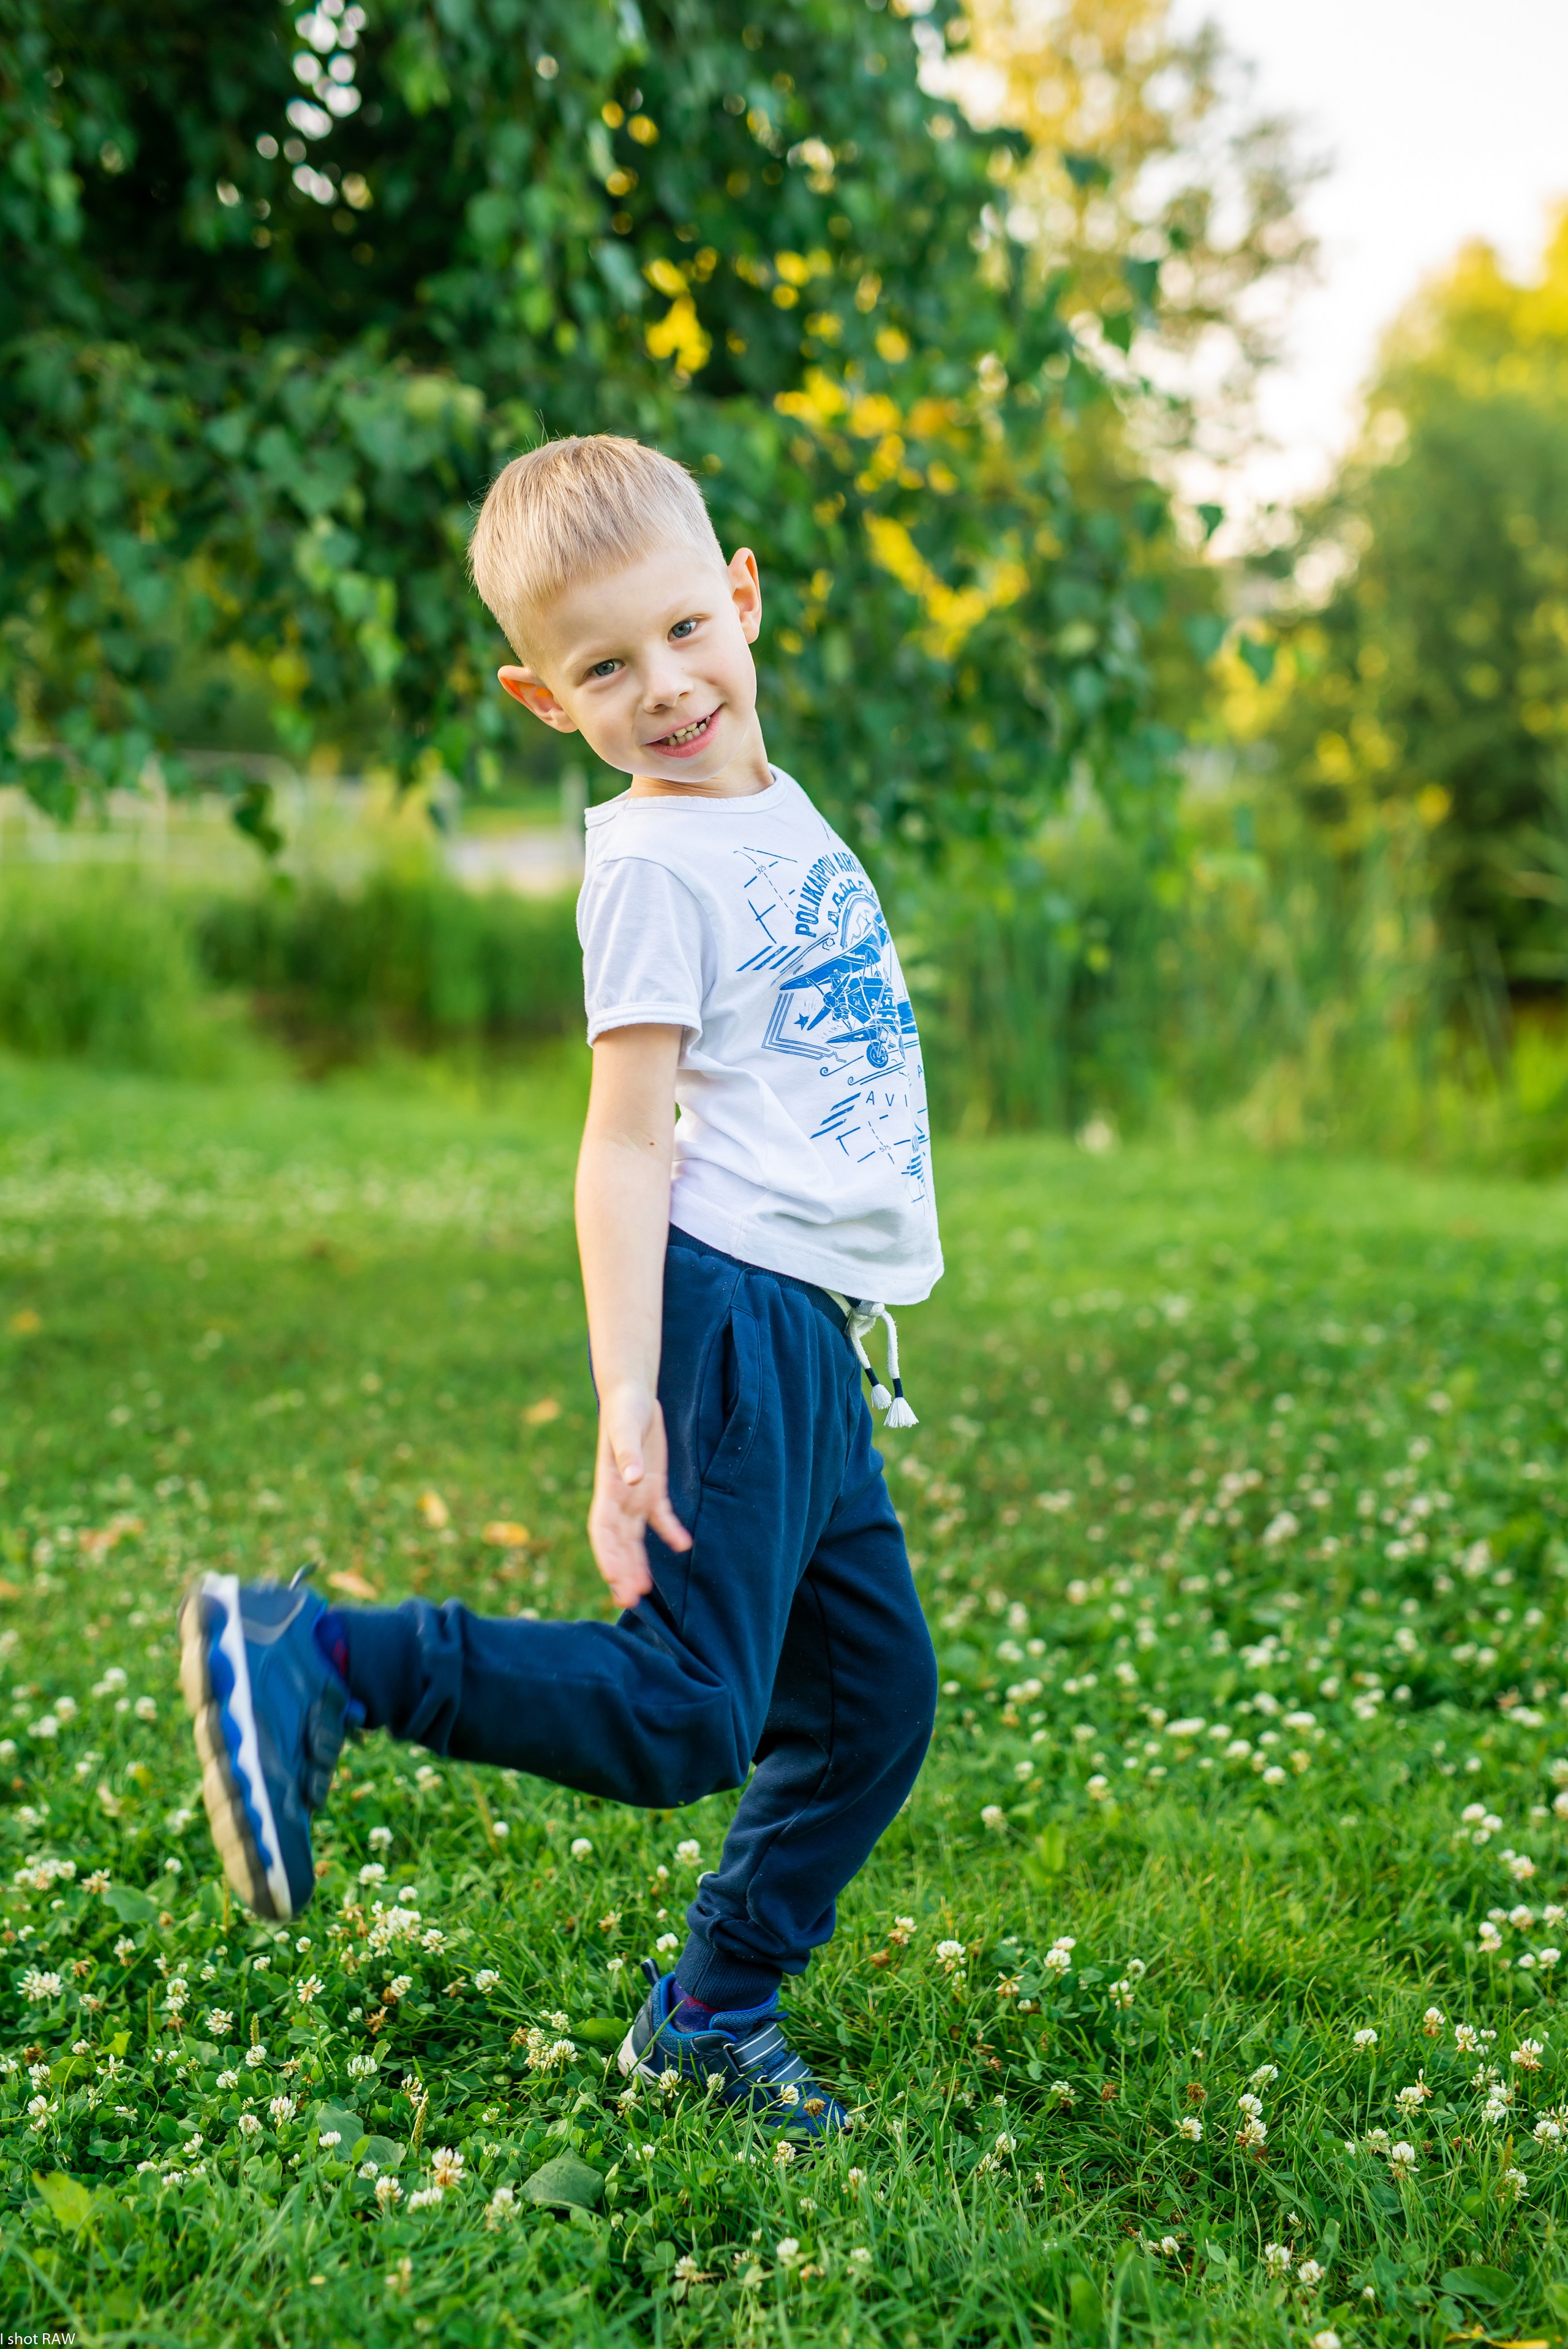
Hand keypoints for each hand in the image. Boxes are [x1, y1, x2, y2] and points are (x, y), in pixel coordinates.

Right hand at [587, 1383, 691, 1607]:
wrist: (631, 1395)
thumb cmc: (624, 1408)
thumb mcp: (625, 1426)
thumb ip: (627, 1452)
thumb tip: (631, 1479)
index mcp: (607, 1487)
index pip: (602, 1530)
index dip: (607, 1556)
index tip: (614, 1580)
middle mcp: (618, 1497)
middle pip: (617, 1542)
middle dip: (622, 1570)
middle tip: (630, 1600)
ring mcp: (634, 1494)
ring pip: (635, 1537)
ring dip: (638, 1563)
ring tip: (645, 1591)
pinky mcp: (652, 1487)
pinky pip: (660, 1517)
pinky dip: (670, 1532)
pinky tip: (683, 1546)